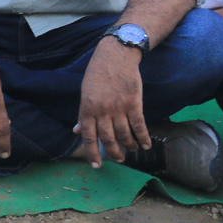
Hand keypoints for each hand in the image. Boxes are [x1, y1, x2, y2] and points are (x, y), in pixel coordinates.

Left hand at [75, 37, 149, 166]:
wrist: (115, 57)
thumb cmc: (97, 74)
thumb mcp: (85, 93)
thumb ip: (83, 114)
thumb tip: (76, 131)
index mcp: (87, 109)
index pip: (88, 136)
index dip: (92, 152)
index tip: (96, 165)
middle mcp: (102, 111)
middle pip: (107, 138)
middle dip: (113, 152)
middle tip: (118, 159)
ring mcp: (118, 108)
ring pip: (124, 134)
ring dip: (128, 146)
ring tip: (131, 150)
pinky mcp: (133, 104)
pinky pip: (139, 126)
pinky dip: (143, 137)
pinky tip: (146, 145)